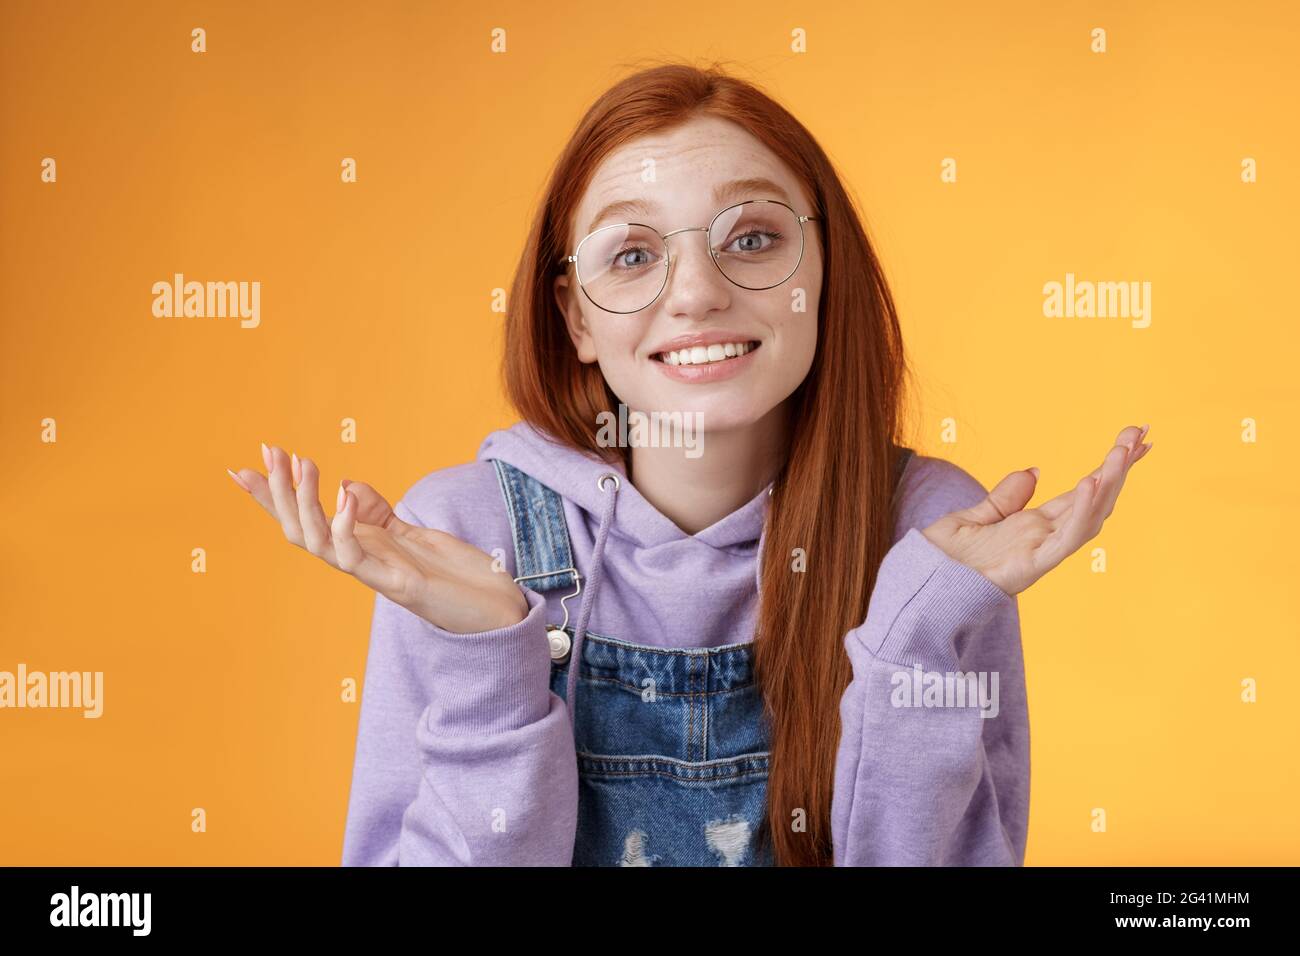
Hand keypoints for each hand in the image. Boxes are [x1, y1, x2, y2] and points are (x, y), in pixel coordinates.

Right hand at [226, 443, 528, 632]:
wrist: (494, 605)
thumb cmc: (454, 573)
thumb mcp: (410, 531)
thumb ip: (377, 511)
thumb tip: (345, 485)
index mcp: (358, 549)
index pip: (304, 520)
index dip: (272, 498)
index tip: (240, 468)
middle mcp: (359, 564)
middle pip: (299, 530)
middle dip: (278, 492)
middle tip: (270, 451)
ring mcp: (375, 576)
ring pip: (317, 543)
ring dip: (305, 502)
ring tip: (304, 463)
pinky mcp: (399, 584)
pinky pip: (356, 559)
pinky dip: (345, 527)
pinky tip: (344, 495)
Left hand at [920, 424, 1152, 596]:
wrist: (920, 585)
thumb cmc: (942, 558)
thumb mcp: (975, 516)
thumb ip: (1006, 497)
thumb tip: (1035, 471)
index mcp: (1033, 526)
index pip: (1081, 493)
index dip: (1107, 469)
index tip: (1133, 441)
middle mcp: (1043, 538)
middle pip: (1093, 501)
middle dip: (1118, 469)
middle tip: (1140, 433)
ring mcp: (1040, 552)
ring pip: (1088, 518)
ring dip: (1109, 485)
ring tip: (1123, 451)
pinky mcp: (1031, 565)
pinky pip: (1065, 539)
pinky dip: (1082, 512)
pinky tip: (1091, 483)